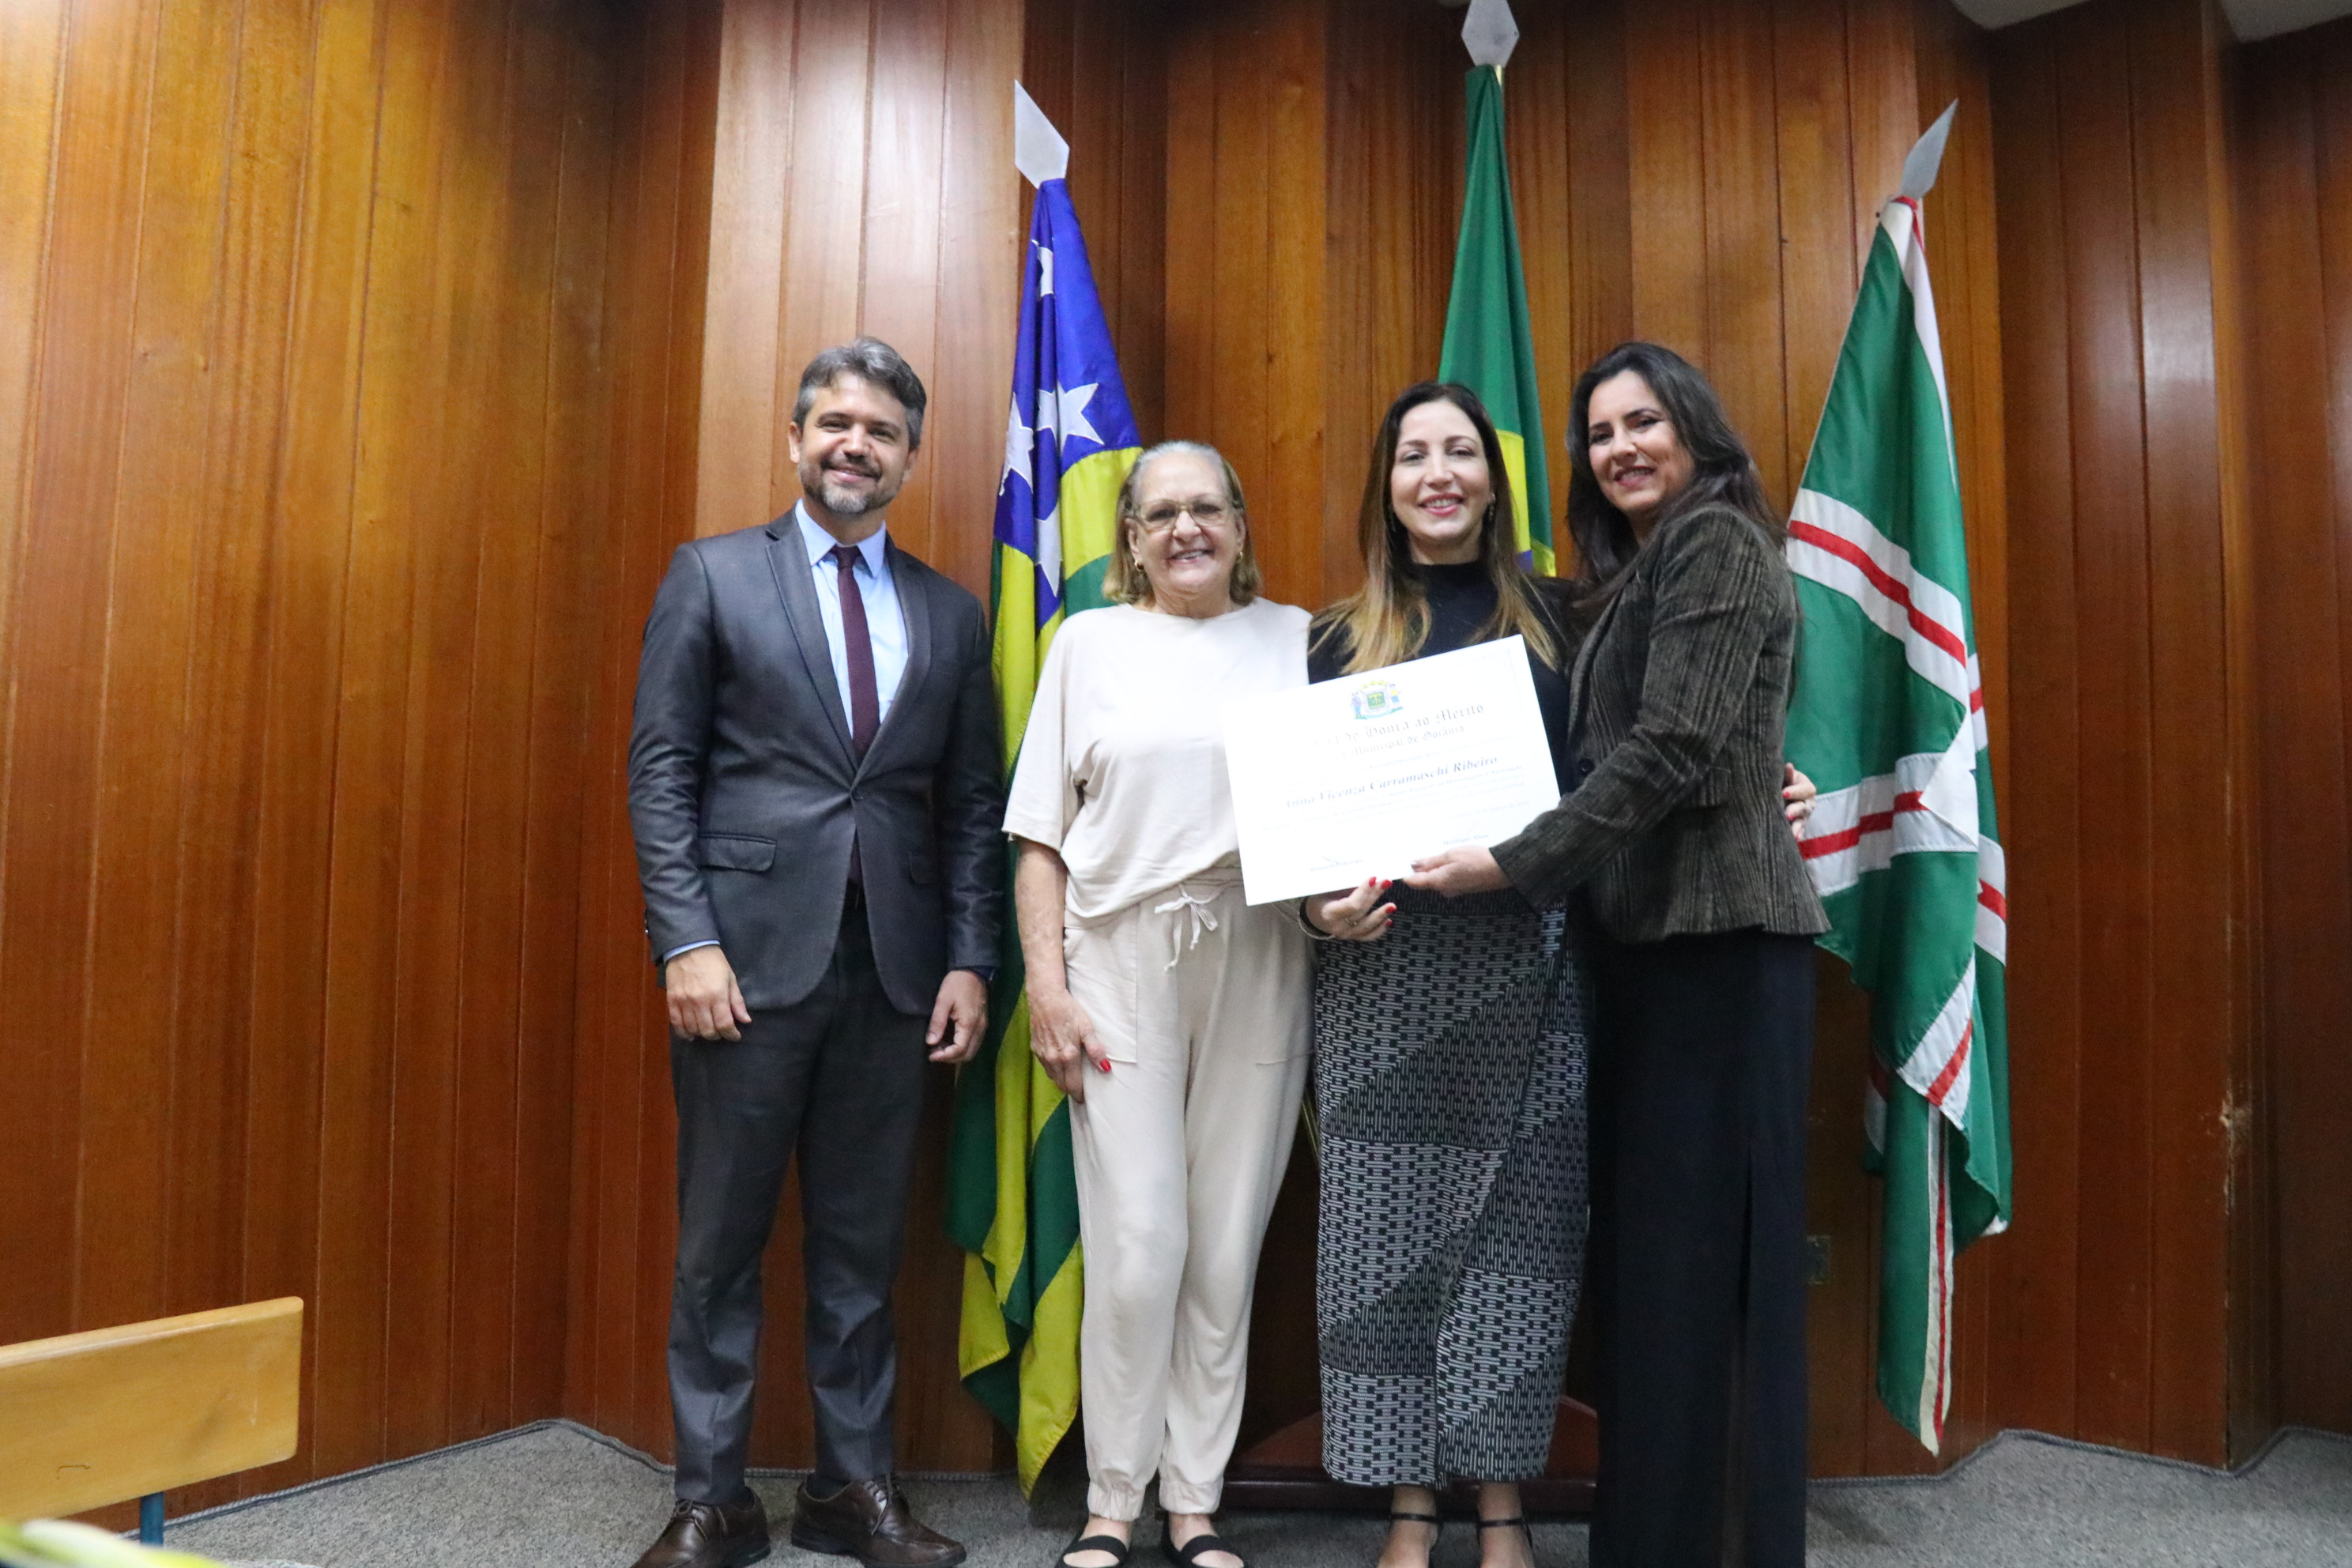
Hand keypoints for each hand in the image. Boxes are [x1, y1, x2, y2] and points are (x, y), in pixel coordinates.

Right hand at [665, 946, 750, 1039]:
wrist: (689, 947)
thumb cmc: (713, 961)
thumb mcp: (731, 978)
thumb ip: (737, 1001)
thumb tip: (745, 1020)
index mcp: (717, 995)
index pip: (725, 1024)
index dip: (731, 1034)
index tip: (735, 1036)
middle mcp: (699, 1001)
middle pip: (708, 1031)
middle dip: (718, 1035)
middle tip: (722, 1032)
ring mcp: (684, 1002)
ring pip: (693, 1029)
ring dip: (702, 1034)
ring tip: (708, 1030)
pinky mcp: (672, 1001)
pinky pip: (676, 1024)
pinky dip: (684, 1033)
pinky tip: (691, 1034)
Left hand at [928, 969, 988, 1062]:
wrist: (974, 970)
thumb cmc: (957, 983)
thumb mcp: (943, 1000)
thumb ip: (937, 1022)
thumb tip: (931, 1042)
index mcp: (969, 1023)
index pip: (959, 1050)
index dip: (945, 1056)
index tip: (931, 1054)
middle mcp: (979, 1028)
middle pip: (968, 1055)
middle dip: (950, 1058)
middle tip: (934, 1053)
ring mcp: (983, 1026)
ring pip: (972, 1050)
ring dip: (956, 1054)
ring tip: (940, 1047)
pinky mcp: (982, 1023)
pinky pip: (974, 1043)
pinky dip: (962, 1047)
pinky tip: (949, 1040)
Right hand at [1027, 985, 1107, 1101]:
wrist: (1045, 998)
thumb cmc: (1068, 1010)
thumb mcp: (1086, 1028)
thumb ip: (1095, 1050)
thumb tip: (1105, 1068)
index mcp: (1068, 1056)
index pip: (1073, 1085)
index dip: (1079, 1094)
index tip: (1084, 1100)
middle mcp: (1053, 1059)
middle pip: (1061, 1085)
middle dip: (1070, 1091)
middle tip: (1079, 1093)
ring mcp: (1042, 1055)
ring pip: (1052, 1077)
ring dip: (1061, 1082)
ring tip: (1070, 1081)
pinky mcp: (1035, 1049)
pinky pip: (1045, 1067)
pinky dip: (1053, 1071)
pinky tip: (1059, 1065)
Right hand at [1304, 877, 1394, 941]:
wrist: (1314, 915)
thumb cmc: (1321, 898)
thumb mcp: (1327, 889)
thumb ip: (1345, 885)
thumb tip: (1367, 877)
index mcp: (1329, 912)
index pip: (1351, 904)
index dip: (1363, 892)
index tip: (1372, 878)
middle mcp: (1338, 926)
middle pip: (1361, 911)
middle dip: (1374, 895)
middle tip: (1386, 882)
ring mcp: (1346, 933)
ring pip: (1367, 925)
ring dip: (1380, 915)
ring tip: (1392, 906)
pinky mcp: (1353, 937)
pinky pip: (1368, 936)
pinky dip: (1379, 929)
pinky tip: (1389, 920)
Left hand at [1402, 845, 1508, 897]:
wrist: (1503, 869)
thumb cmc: (1478, 860)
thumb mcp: (1451, 855)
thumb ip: (1431, 861)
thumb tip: (1414, 865)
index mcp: (1438, 882)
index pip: (1414, 881)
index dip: (1405, 873)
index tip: (1398, 863)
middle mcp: (1445, 889)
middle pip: (1425, 879)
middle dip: (1421, 867)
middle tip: (1418, 850)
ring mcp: (1455, 889)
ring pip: (1438, 877)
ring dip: (1436, 866)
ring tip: (1439, 851)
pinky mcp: (1464, 886)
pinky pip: (1449, 877)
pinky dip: (1447, 868)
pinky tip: (1453, 858)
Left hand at [1783, 762, 1817, 839]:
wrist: (1778, 792)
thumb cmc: (1781, 780)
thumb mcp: (1784, 775)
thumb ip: (1786, 774)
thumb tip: (1788, 765)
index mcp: (1805, 787)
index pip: (1805, 789)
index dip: (1796, 791)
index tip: (1783, 793)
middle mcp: (1808, 801)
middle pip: (1805, 806)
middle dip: (1795, 810)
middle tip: (1786, 814)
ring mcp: (1804, 814)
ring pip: (1803, 820)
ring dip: (1797, 826)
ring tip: (1792, 833)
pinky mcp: (1799, 825)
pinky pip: (1800, 831)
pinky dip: (1797, 834)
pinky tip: (1794, 839)